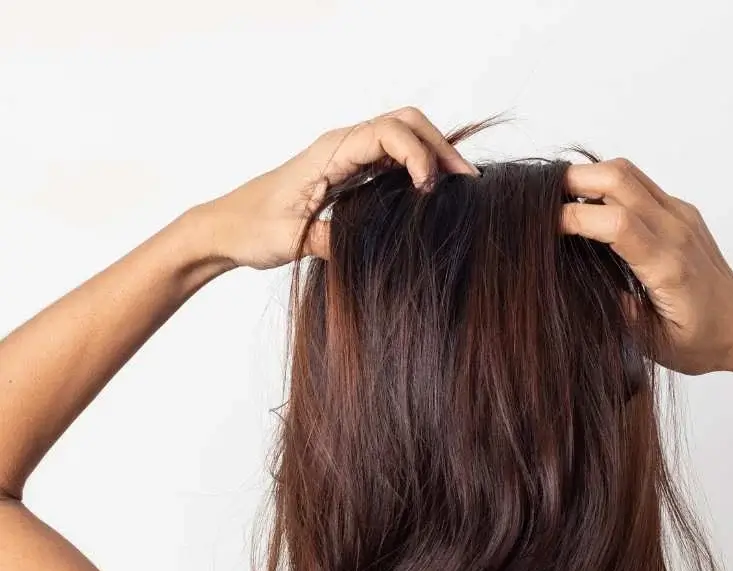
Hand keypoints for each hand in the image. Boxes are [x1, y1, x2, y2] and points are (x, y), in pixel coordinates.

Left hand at [196, 107, 478, 270]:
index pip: (387, 132)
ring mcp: (346, 156)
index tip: (428, 189)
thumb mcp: (290, 240)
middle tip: (465, 179)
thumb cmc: (251, 228)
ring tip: (459, 184)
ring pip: (402, 135)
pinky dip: (418, 166)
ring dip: (433, 153)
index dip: (417, 154)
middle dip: (439, 145)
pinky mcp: (349, 172)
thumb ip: (331, 239)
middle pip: (404, 122)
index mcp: (328, 152)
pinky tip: (433, 192)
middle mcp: (341, 146)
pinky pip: (392, 157)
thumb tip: (370, 246)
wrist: (226, 227)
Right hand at [560, 158, 732, 375]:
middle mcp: (677, 231)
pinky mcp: (680, 212)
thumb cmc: (703, 340)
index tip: (542, 229)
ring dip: (588, 178)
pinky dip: (606, 187)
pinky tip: (590, 211)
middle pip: (619, 179)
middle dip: (572, 183)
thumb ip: (619, 312)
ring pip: (627, 173)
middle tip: (540, 204)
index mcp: (669, 267)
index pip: (616, 223)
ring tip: (559, 203)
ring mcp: (680, 216)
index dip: (574, 218)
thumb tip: (581, 282)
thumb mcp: (654, 342)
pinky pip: (638, 184)